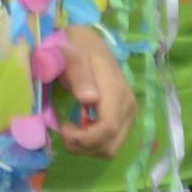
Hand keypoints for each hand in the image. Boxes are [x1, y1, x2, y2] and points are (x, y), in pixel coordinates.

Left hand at [52, 27, 134, 158]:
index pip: (107, 130)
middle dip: (83, 147)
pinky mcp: (124, 116)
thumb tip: (89, 99)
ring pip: (111, 149)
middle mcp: (128, 106)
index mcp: (117, 92)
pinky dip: (93, 144)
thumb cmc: (77, 48)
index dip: (83, 138)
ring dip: (87, 148)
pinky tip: (80, 129)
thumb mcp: (72, 56)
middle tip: (65, 131)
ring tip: (71, 131)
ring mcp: (128, 113)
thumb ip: (79, 76)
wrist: (88, 42)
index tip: (62, 127)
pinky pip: (111, 142)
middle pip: (110, 146)